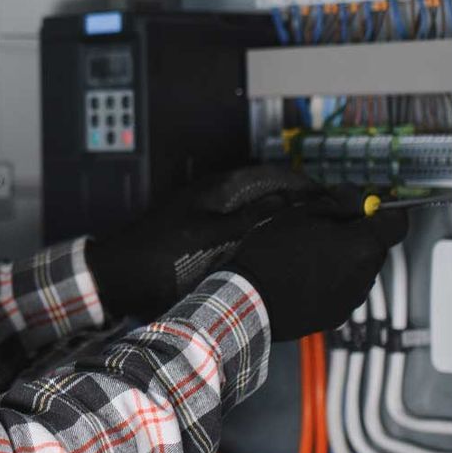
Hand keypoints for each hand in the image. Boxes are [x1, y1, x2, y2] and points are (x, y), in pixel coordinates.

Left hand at [83, 165, 328, 322]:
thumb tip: (295, 207)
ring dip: (285, 223)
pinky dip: (266, 238)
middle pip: (272, 193)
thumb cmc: (158, 258)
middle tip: (330, 225)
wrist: (115, 278)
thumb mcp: (215, 239)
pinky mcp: (204, 237)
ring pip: (260, 214)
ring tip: (312, 242)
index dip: (310, 187)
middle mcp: (218, 196)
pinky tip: (277, 258)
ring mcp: (210, 216)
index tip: (336, 202)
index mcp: (222, 188)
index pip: (278, 175)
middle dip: (302, 205)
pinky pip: (246, 231)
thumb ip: (255, 221)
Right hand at [221, 188, 407, 340]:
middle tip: (325, 228)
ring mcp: (353, 298)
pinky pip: (344, 290)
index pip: (398, 223)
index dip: (384, 210)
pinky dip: (332, 281)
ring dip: (345, 259)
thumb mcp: (302, 213)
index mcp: (363, 246)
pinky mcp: (337, 315)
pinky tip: (304, 277)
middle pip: (377, 246)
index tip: (368, 206)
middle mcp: (366, 275)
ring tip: (309, 255)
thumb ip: (338, 203)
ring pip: (360, 269)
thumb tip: (356, 198)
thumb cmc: (273, 253)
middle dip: (358, 235)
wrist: (250, 299)